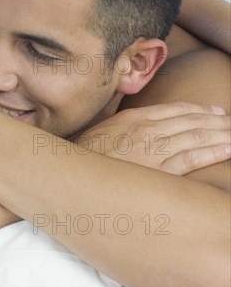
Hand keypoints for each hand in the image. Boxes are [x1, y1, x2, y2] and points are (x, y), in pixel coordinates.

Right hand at [75, 102, 230, 174]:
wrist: (72, 176)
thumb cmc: (82, 156)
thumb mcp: (100, 131)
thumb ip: (123, 125)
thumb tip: (135, 124)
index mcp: (132, 118)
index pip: (174, 109)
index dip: (198, 109)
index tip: (213, 112)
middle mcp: (146, 131)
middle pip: (190, 121)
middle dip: (216, 120)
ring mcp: (153, 151)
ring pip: (196, 137)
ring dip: (221, 133)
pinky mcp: (158, 172)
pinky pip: (192, 158)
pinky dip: (212, 152)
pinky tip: (227, 149)